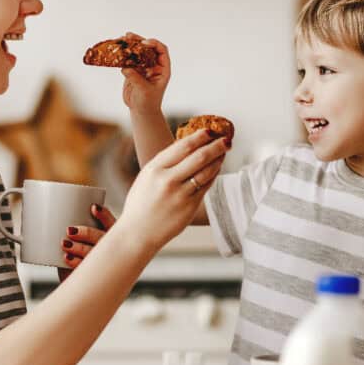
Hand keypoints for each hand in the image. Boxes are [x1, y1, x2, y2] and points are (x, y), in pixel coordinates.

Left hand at [57, 205, 117, 281]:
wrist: (89, 283)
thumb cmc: (86, 259)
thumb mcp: (87, 242)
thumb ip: (79, 233)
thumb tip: (58, 221)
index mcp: (111, 237)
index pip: (111, 223)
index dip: (104, 215)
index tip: (93, 208)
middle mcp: (110, 249)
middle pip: (99, 238)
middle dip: (86, 233)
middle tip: (70, 231)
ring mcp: (101, 263)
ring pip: (92, 253)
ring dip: (78, 248)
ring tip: (65, 244)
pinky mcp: (92, 274)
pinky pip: (85, 268)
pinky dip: (75, 262)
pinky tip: (67, 258)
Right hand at [115, 129, 229, 253]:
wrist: (137, 233)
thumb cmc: (141, 204)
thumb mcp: (146, 177)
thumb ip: (164, 163)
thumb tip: (187, 146)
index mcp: (154, 169)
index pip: (182, 146)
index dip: (199, 137)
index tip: (208, 131)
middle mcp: (167, 180)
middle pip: (199, 156)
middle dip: (216, 145)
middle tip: (225, 138)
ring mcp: (180, 195)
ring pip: (206, 171)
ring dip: (219, 159)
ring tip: (224, 151)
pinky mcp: (189, 207)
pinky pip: (206, 186)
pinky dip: (214, 174)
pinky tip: (217, 167)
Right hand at [120, 32, 169, 114]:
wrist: (141, 111)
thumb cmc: (148, 102)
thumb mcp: (144, 91)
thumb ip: (136, 78)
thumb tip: (125, 68)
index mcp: (162, 69)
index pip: (161, 51)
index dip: (154, 44)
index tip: (144, 43)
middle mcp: (154, 65)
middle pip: (148, 48)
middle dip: (139, 40)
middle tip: (129, 35)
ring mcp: (143, 67)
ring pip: (137, 52)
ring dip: (129, 45)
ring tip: (121, 38)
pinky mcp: (133, 71)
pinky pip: (128, 60)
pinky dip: (122, 54)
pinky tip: (116, 50)